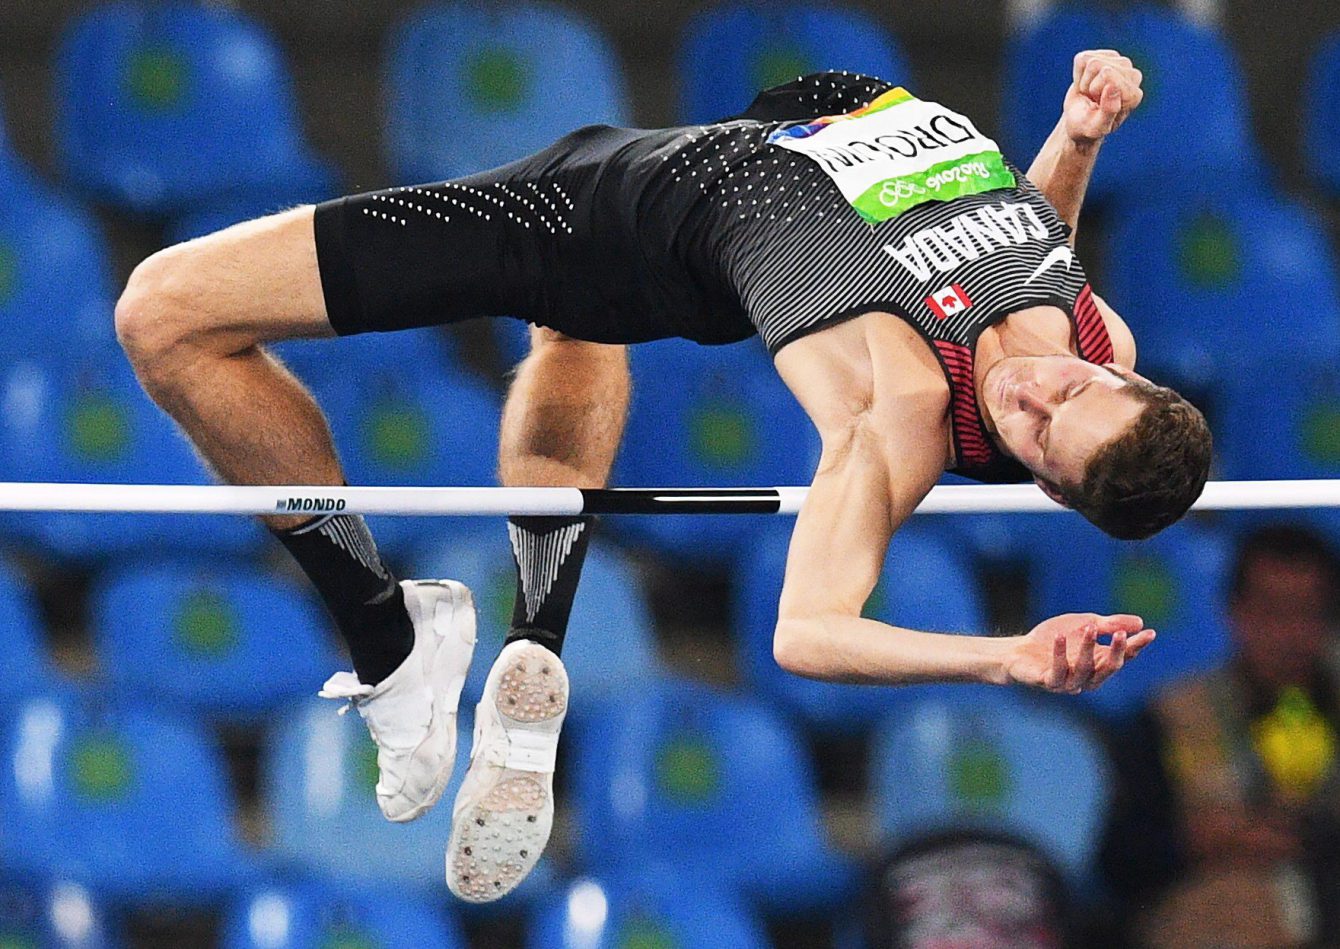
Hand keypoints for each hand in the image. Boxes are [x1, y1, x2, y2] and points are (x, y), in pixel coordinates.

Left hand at [1004, 613, 1154, 693]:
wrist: (1020, 650)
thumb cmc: (1055, 637)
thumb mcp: (1084, 624)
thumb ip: (1109, 624)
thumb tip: (1139, 622)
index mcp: (1100, 663)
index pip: (1123, 657)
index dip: (1136, 646)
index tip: (1150, 633)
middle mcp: (1088, 676)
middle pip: (1109, 667)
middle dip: (1117, 651)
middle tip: (1120, 634)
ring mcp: (1069, 682)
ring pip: (1085, 670)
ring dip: (1088, 649)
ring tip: (1090, 627)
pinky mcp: (1049, 682)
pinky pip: (1057, 672)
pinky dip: (1060, 655)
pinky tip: (1060, 637)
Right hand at [1061, 50, 1144, 145]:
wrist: (1079, 122)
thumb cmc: (1087, 126)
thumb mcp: (1096, 127)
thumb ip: (1108, 111)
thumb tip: (1113, 86)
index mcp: (1133, 94)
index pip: (1107, 74)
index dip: (1094, 89)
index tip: (1097, 105)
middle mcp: (1132, 76)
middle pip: (1096, 65)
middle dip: (1088, 84)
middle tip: (1092, 100)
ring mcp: (1121, 65)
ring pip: (1091, 61)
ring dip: (1085, 80)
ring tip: (1090, 94)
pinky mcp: (1107, 57)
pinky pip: (1083, 59)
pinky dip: (1079, 73)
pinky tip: (1087, 84)